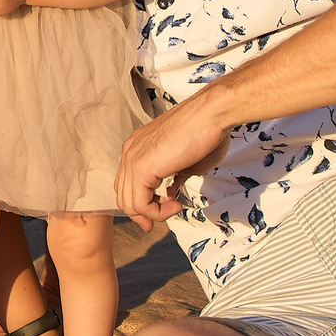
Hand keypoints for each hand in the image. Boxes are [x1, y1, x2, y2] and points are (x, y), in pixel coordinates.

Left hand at [117, 93, 230, 225]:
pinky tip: (175, 205)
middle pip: (124, 195)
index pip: (127, 183)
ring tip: (175, 208)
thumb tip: (170, 194)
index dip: (141, 203)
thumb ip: (174, 179)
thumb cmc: (206, 132)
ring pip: (129, 202)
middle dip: (142, 214)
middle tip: (161, 221)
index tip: (160, 211)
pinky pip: (139, 203)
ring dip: (153, 213)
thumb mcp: (187, 163)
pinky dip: (156, 212)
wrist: (211, 114)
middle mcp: (130, 151)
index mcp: (138, 147)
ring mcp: (132, 158)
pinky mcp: (141, 168)